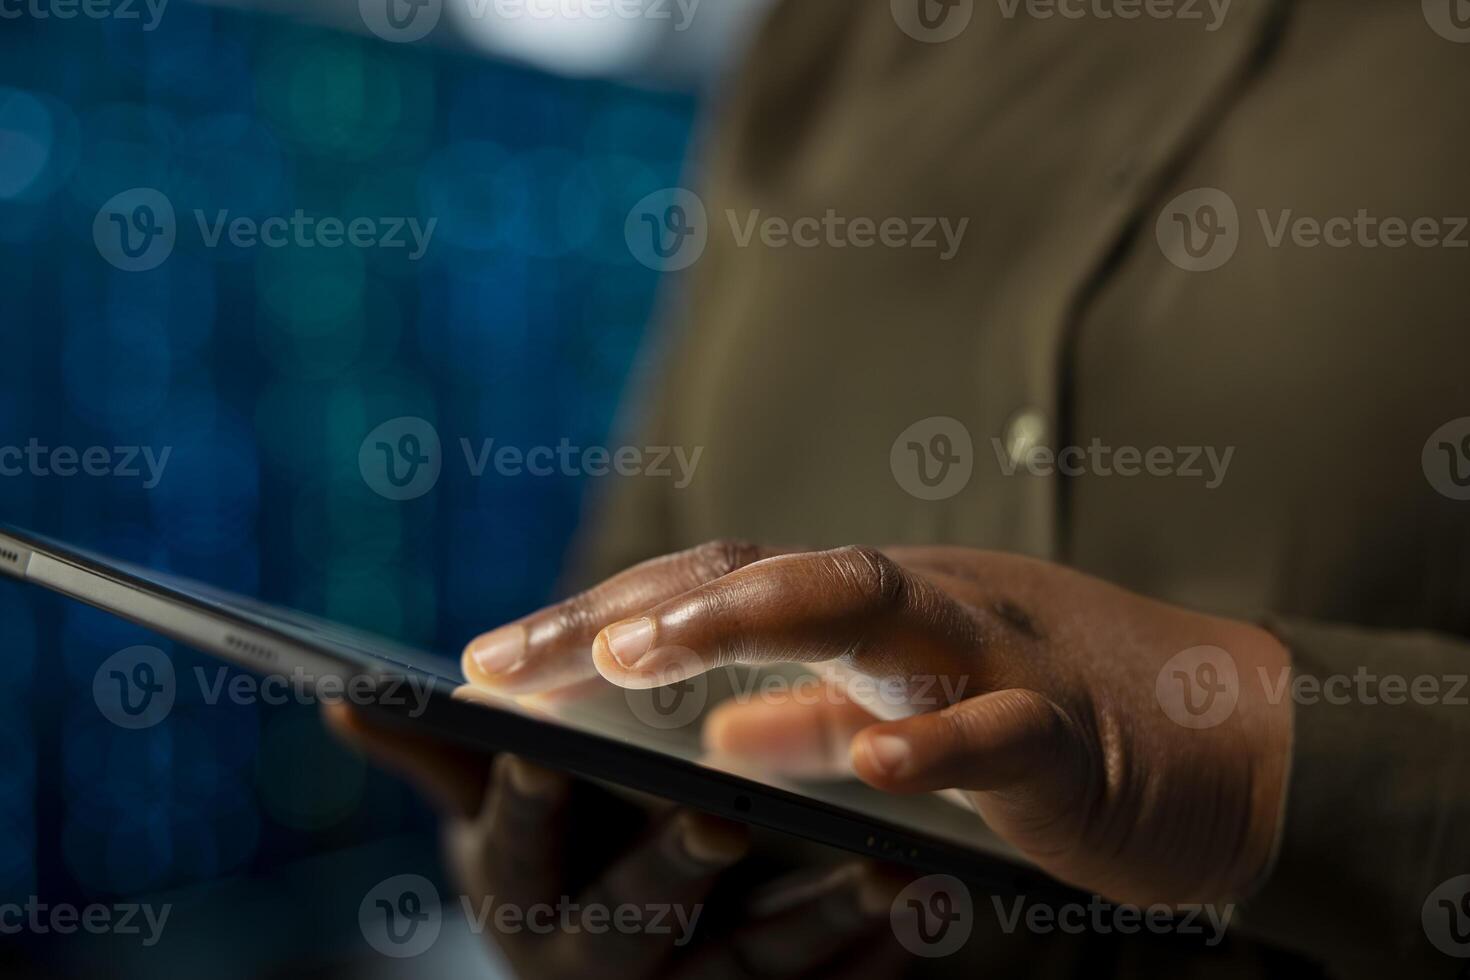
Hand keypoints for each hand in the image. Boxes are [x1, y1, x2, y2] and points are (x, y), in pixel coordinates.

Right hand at [325, 704, 909, 979]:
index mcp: (520, 887)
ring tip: (881, 868)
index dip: (522, 797)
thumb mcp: (491, 807)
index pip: (512, 840)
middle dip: (671, 867)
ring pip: (747, 966)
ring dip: (813, 920)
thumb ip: (437, 755)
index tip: (534, 741)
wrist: (605, 942)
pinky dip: (871, 958)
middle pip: (631, 913)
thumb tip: (339, 690)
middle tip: (721, 817)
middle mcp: (590, 953)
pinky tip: (925, 911)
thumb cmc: (550, 846)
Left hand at [462, 541, 1293, 907]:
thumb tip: (719, 735)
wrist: (1242, 740)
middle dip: (629, 610)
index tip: (487, 658)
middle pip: (755, 578)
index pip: (715, 591)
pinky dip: (929, 742)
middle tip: (506, 654)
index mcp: (874, 612)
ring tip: (632, 657)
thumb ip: (821, 721)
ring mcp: (993, 653)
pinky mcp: (1069, 731)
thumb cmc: (1062, 727)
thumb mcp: (917, 720)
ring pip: (865, 610)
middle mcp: (919, 607)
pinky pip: (995, 730)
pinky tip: (862, 765)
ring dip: (748, 624)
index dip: (599, 616)